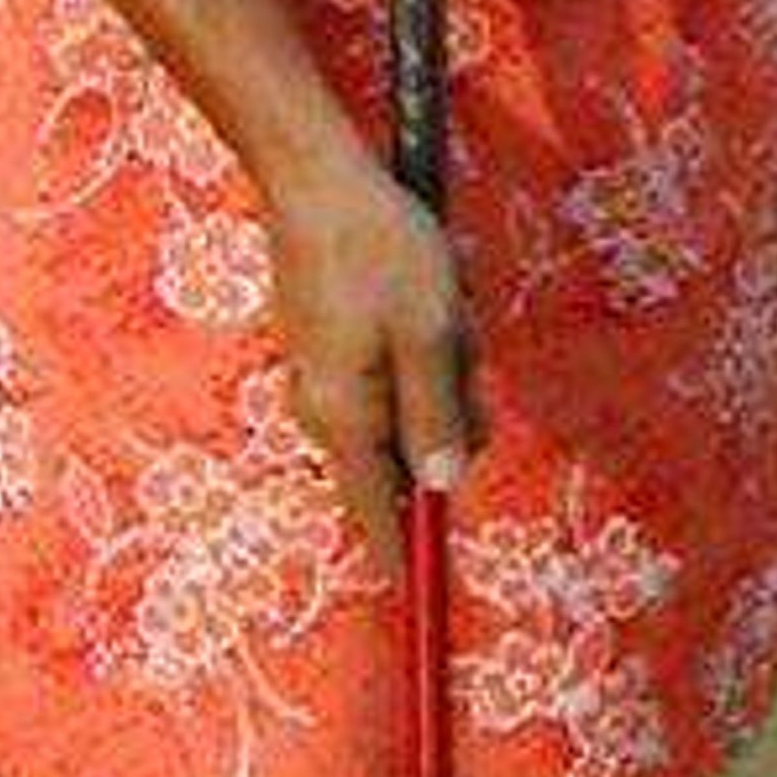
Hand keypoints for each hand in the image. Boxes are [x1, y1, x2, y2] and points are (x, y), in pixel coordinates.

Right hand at [259, 134, 476, 572]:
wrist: (317, 180)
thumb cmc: (382, 252)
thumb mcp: (432, 333)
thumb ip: (437, 415)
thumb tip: (442, 489)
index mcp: (346, 417)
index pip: (377, 509)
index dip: (402, 549)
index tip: (413, 595)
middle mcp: (323, 409)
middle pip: (405, 454)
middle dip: (448, 415)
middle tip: (459, 346)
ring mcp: (321, 377)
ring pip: (404, 407)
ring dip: (439, 371)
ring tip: (440, 309)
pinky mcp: (327, 348)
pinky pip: (390, 373)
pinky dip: (418, 348)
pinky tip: (422, 298)